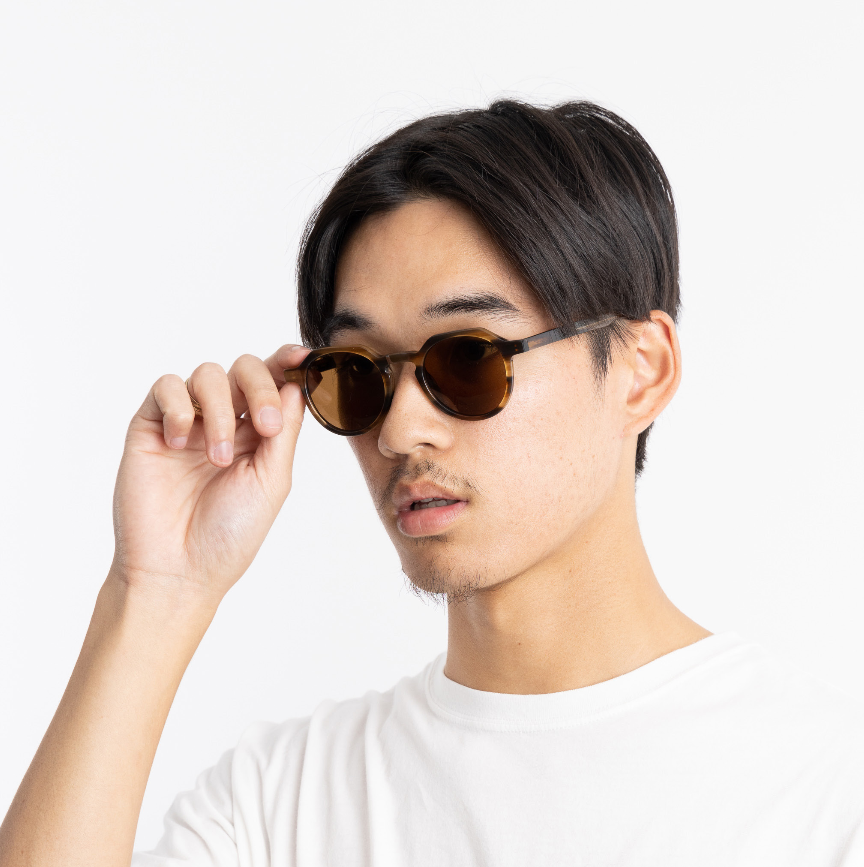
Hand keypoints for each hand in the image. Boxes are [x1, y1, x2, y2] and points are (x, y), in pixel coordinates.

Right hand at [110, 344, 309, 606]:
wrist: (178, 570)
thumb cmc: (229, 534)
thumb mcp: (272, 481)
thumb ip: (286, 431)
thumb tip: (297, 384)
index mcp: (257, 433)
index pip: (274, 383)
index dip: (289, 363)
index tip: (306, 358)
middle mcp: (224, 421)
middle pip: (245, 368)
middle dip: (260, 388)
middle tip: (265, 427)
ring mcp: (187, 422)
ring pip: (208, 374)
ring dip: (220, 411)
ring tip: (218, 458)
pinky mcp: (150, 426)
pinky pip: (166, 387)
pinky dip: (180, 407)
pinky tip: (181, 442)